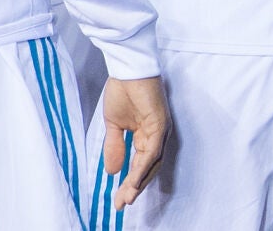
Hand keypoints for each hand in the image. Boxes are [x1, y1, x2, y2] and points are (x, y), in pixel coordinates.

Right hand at [100, 75, 168, 209]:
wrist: (126, 68)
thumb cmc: (122, 90)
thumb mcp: (114, 125)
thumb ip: (115, 147)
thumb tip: (112, 172)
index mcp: (146, 136)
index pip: (139, 165)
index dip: (129, 183)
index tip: (117, 200)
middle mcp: (156, 136)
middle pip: (148, 169)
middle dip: (134, 188)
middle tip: (121, 204)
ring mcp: (160, 130)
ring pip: (151, 163)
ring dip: (138, 182)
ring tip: (127, 197)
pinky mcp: (160, 124)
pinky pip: (152, 150)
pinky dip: (143, 166)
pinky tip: (134, 179)